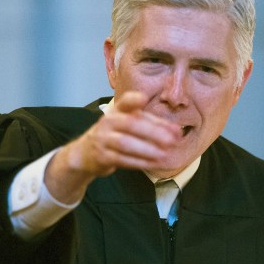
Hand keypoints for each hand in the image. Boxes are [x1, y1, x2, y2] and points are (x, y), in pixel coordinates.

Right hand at [44, 92, 180, 202]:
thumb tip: (177, 131)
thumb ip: (152, 125)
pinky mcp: (101, 156)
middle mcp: (108, 122)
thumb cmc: (115, 136)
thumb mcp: (129, 125)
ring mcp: (103, 139)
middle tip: (172, 140)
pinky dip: (140, 162)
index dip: (132, 100)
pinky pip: (122, 159)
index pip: (124, 101)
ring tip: (165, 155)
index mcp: (117, 110)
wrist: (86, 154)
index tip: (143, 99)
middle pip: (131, 124)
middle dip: (153, 132)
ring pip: (126, 143)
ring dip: (148, 150)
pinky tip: (154, 164)